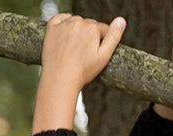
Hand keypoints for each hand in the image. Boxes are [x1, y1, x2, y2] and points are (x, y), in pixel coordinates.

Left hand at [32, 14, 125, 132]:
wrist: (60, 80)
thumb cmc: (83, 71)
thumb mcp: (104, 57)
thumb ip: (114, 37)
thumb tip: (121, 20)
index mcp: (93, 28)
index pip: (102, 29)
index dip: (101, 42)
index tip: (95, 54)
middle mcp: (79, 22)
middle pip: (88, 25)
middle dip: (88, 36)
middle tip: (83, 55)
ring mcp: (64, 25)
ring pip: (75, 22)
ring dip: (77, 30)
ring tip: (74, 49)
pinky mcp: (52, 28)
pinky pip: (59, 18)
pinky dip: (63, 23)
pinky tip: (65, 34)